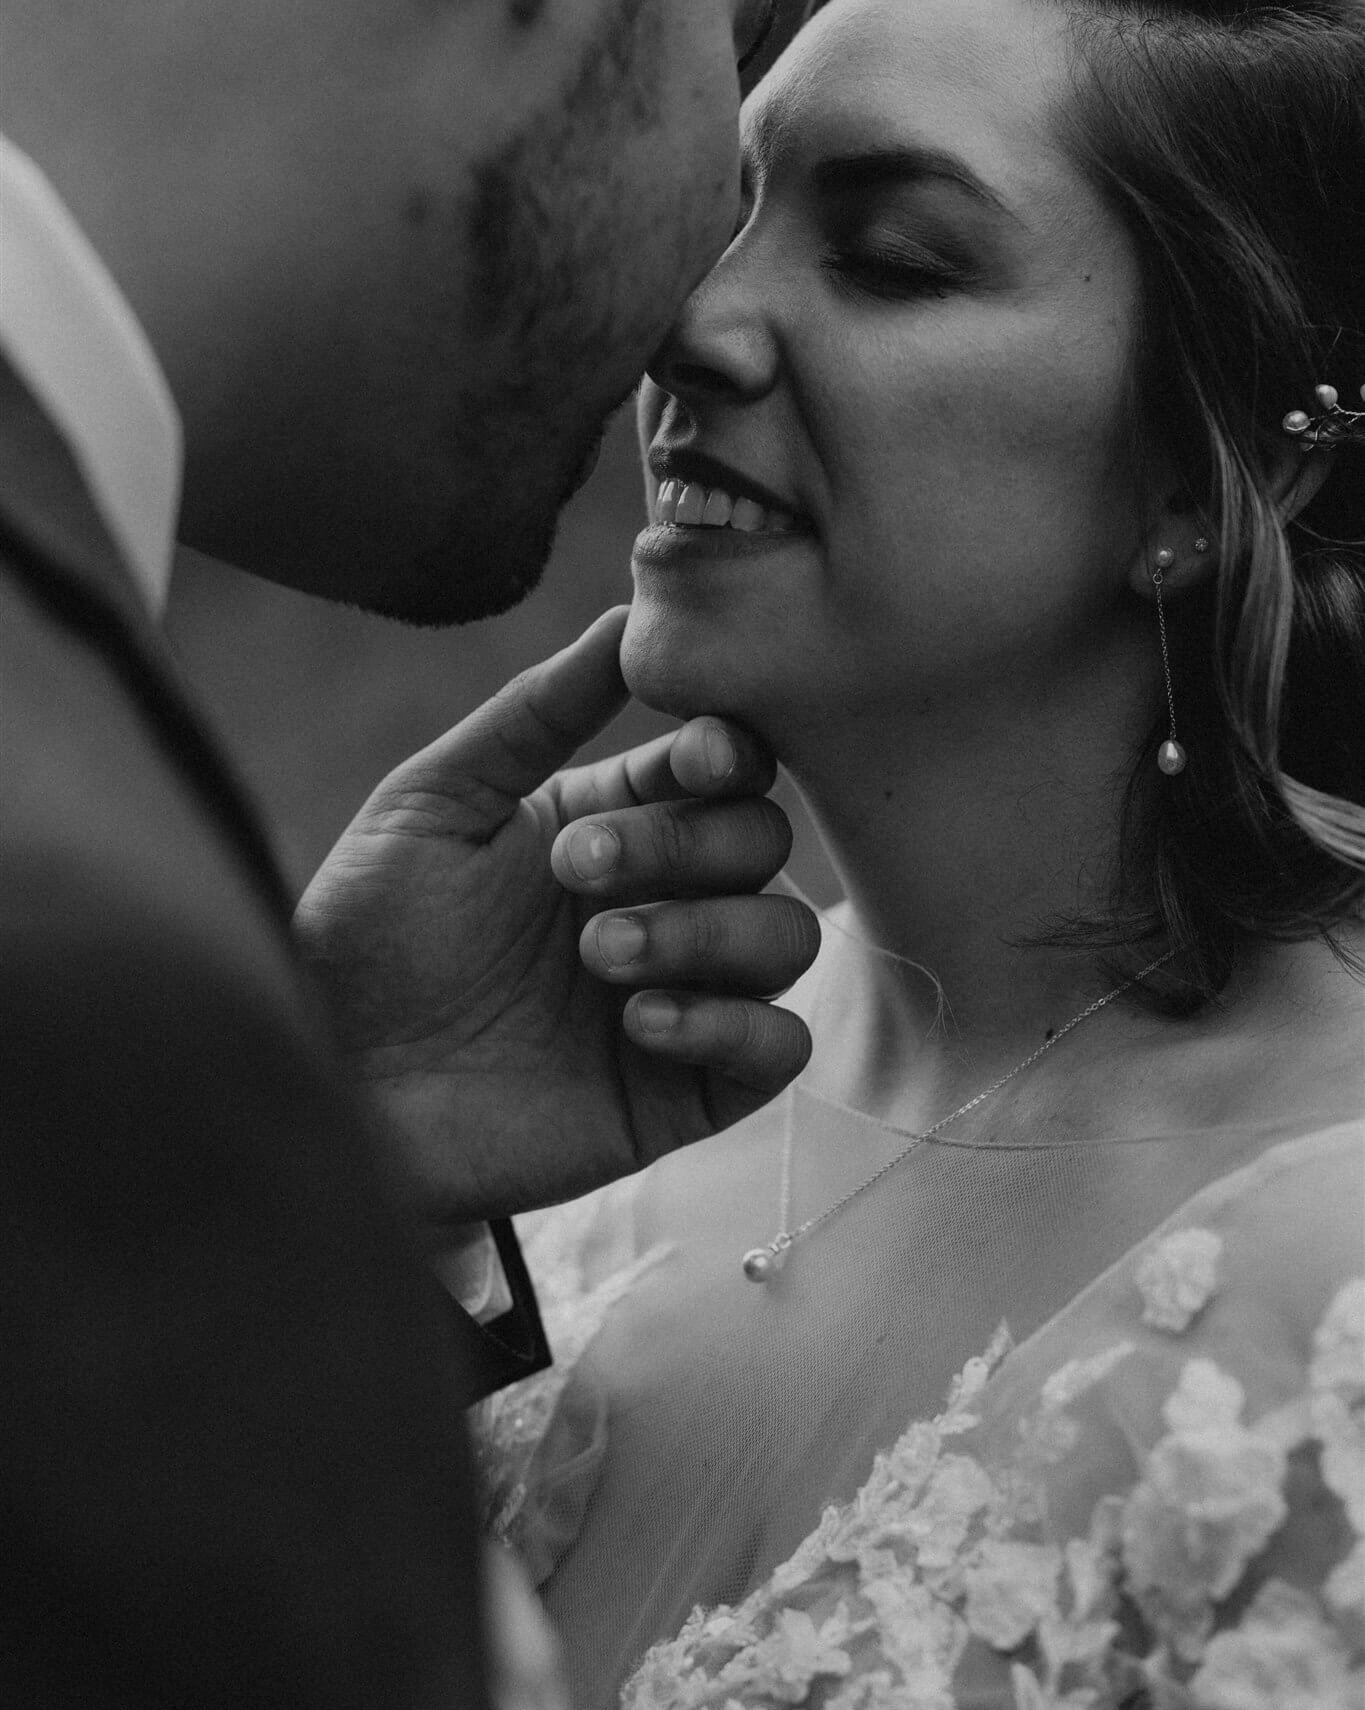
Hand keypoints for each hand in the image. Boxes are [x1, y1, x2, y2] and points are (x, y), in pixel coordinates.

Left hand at [295, 609, 818, 1219]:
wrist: (333, 1088)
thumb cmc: (366, 938)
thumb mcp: (435, 803)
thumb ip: (536, 712)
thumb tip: (630, 617)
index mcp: (610, 824)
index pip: (721, 768)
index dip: (724, 753)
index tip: (692, 755)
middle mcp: (659, 902)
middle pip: (762, 841)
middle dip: (686, 845)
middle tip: (576, 873)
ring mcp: (678, 995)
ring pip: (784, 937)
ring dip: (707, 932)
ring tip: (600, 957)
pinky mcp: (681, 1092)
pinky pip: (777, 1046)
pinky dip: (731, 1024)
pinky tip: (639, 1024)